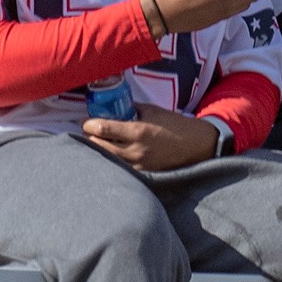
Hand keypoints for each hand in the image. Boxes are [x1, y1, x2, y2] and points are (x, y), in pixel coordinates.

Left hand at [83, 108, 220, 171]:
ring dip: (97, 151)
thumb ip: (132, 109)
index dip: (89, 125)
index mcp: (137, 131)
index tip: (85, 121)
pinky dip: (110, 161)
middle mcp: (135, 150)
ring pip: (106, 160)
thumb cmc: (175, 125)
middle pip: (99, 146)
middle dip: (89, 138)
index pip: (103, 129)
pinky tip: (107, 156)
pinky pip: (119, 168)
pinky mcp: (142, 174)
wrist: (196, 146)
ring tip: (94, 143)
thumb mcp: (153, 111)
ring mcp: (137, 165)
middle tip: (86, 132)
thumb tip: (114, 106)